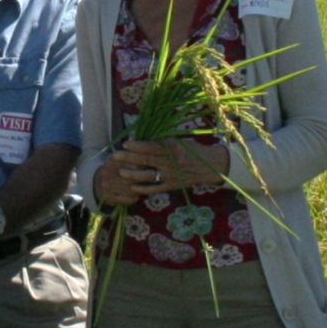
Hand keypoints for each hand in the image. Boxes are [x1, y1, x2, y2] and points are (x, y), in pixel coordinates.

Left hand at [99, 139, 226, 204]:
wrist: (211, 165)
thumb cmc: (193, 149)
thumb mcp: (180, 141)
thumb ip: (163, 142)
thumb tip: (141, 139)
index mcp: (175, 147)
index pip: (152, 146)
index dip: (138, 145)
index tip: (125, 143)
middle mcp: (173, 161)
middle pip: (147, 160)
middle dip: (129, 158)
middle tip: (115, 156)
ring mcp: (172, 175)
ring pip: (149, 175)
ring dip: (133, 174)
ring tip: (120, 172)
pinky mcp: (173, 185)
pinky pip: (156, 188)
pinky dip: (144, 188)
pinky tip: (132, 187)